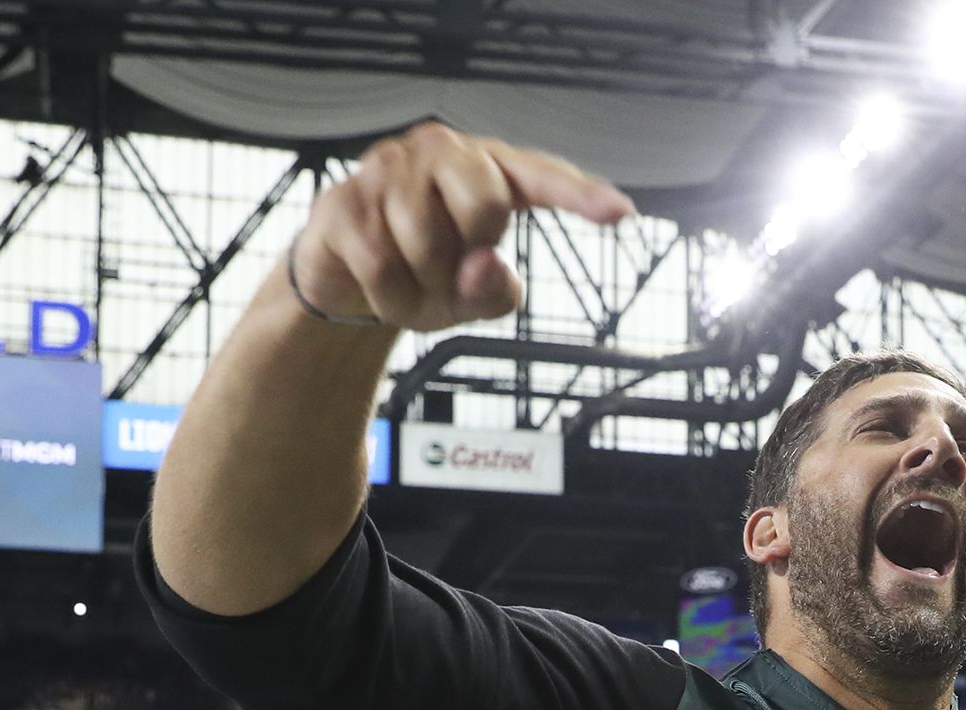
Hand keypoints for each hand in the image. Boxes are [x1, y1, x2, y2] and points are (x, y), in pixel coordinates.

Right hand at [295, 121, 633, 332]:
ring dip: (424, 292)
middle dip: (472, 258)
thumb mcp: (473, 297)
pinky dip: (390, 300)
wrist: (346, 281)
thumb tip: (483, 266)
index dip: (580, 195)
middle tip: (449, 273)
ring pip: (428, 246)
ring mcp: (388, 170)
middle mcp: (441, 153)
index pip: (541, 176)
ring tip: (412, 286)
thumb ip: (494, 290)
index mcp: (487, 169)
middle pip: (487, 207)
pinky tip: (381, 288)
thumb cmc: (423, 274)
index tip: (621, 213)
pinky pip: (382, 266)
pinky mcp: (344, 201)